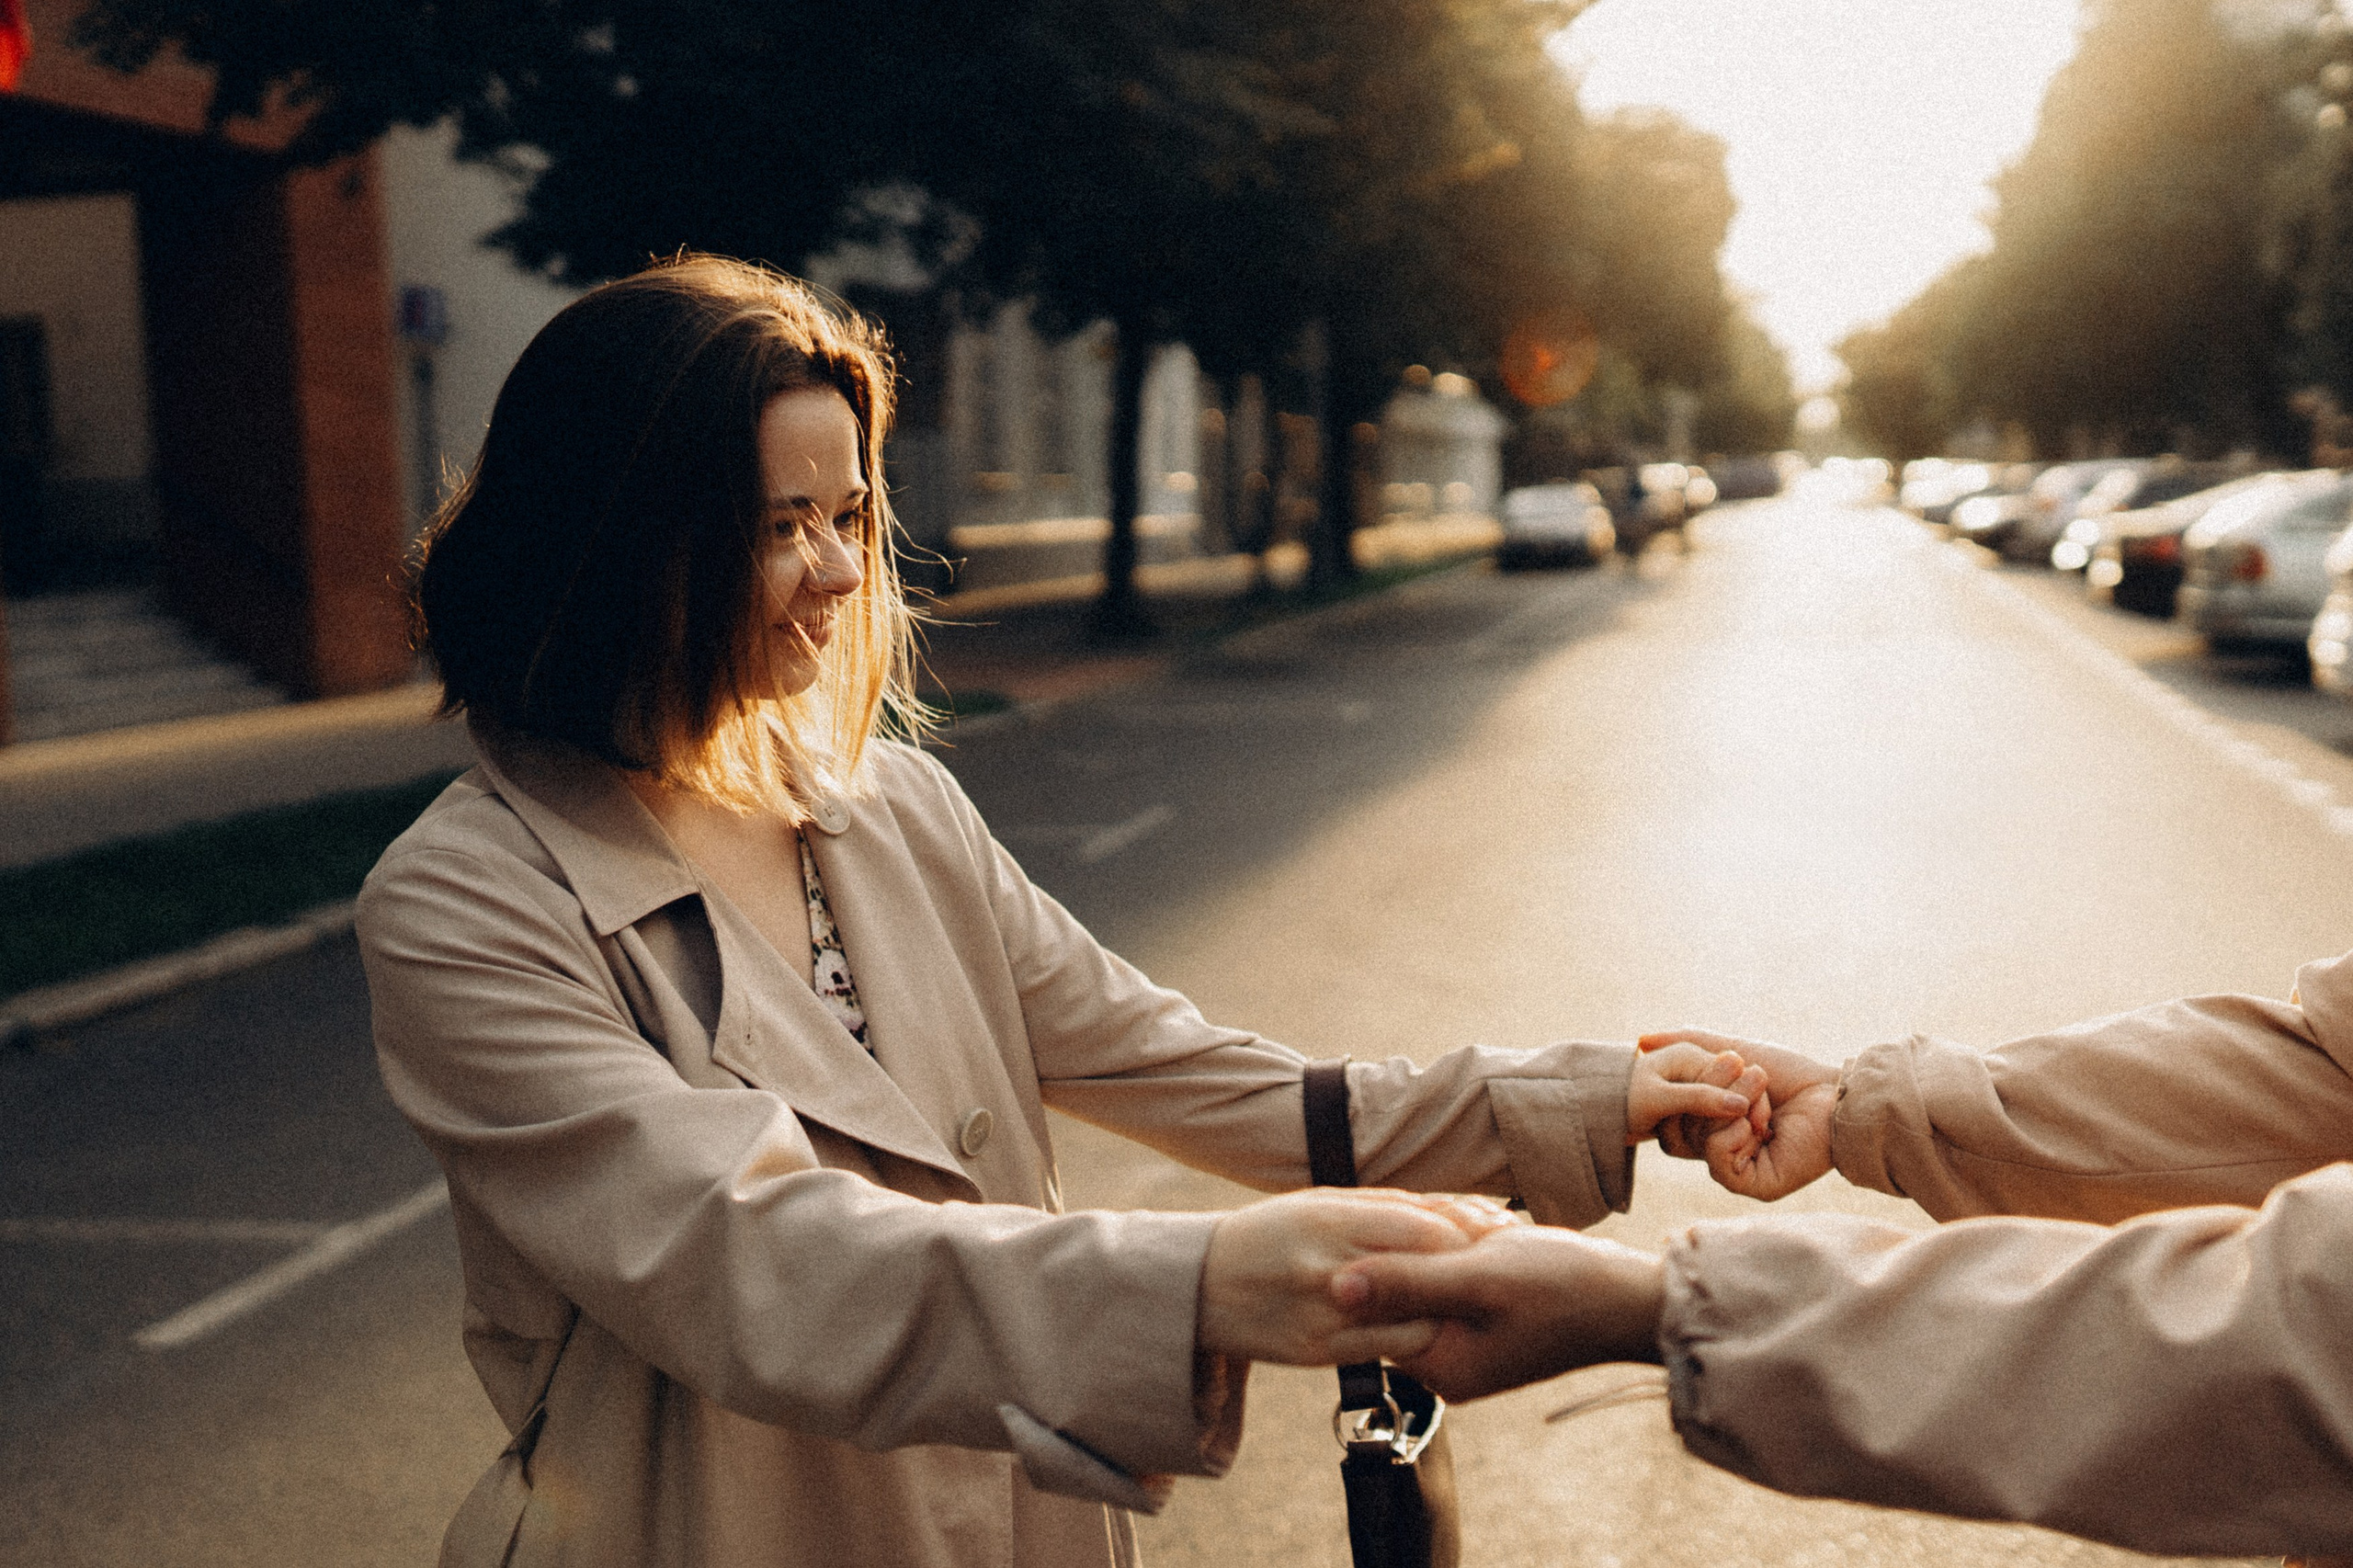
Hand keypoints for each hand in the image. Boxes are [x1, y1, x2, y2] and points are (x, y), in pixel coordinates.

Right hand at [1197, 1189, 1510, 1365]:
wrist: (1199, 1286)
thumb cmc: (1271, 1234)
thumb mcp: (1319, 1202)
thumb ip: (1383, 1207)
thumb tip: (1451, 1210)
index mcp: (1328, 1218)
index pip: (1423, 1228)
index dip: (1466, 1235)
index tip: (1489, 1237)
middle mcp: (1326, 1266)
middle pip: (1423, 1272)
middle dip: (1465, 1272)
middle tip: (1489, 1271)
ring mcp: (1321, 1313)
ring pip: (1412, 1319)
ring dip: (1446, 1312)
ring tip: (1461, 1303)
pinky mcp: (1315, 1353)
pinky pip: (1386, 1351)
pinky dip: (1416, 1340)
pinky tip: (1424, 1328)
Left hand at [1329, 1226, 1665, 1401]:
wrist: (1632, 1299)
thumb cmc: (1563, 1289)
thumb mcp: (1478, 1278)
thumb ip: (1405, 1282)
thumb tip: (1332, 1286)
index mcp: (1436, 1367)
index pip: (1376, 1305)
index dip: (1396, 1254)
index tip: (1439, 1236)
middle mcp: (1445, 1364)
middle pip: (1402, 1284)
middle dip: (1437, 1243)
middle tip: (1483, 1236)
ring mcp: (1464, 1342)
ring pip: (1430, 1268)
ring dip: (1460, 1237)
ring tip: (1500, 1237)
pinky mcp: (1483, 1319)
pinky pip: (1456, 1271)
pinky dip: (1475, 1245)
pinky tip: (1503, 1237)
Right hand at [1641, 1029, 1838, 1199]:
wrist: (1833, 1094)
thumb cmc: (1790, 1073)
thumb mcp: (1732, 1049)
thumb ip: (1689, 1043)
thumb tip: (1640, 1041)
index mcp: (1712, 1124)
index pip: (1672, 1116)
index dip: (1683, 1088)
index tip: (1712, 1064)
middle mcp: (1720, 1149)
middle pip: (1680, 1125)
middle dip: (1713, 1087)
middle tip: (1751, 1071)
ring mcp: (1735, 1169)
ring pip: (1698, 1139)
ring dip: (1733, 1105)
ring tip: (1764, 1093)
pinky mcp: (1752, 1185)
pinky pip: (1717, 1161)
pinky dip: (1735, 1134)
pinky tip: (1763, 1125)